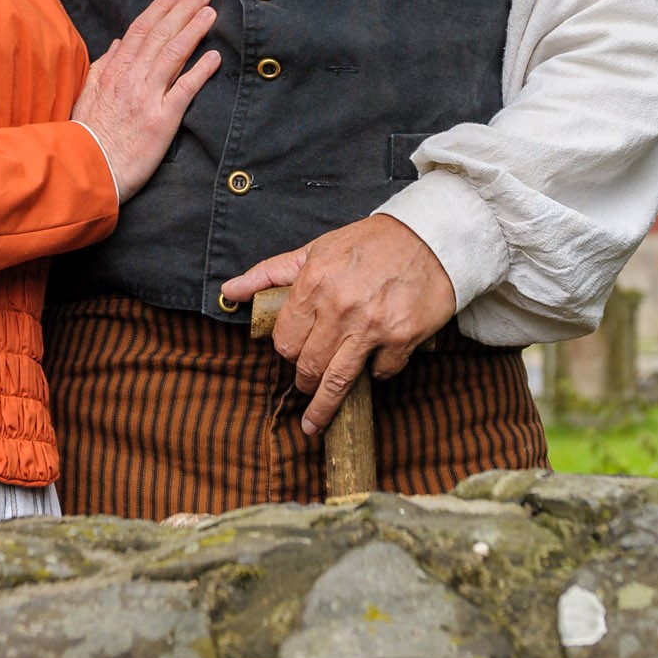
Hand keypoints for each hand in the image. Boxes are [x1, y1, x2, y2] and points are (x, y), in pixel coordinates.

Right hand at [71, 0, 220, 200]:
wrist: (87, 169)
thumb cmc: (87, 135)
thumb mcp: (86, 94)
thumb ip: (103, 66)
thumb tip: (118, 43)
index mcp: (113, 71)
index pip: (140, 30)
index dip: (160, 9)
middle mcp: (131, 79)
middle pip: (160, 36)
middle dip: (183, 11)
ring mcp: (147, 98)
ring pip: (173, 55)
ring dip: (194, 30)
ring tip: (210, 14)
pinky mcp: (162, 120)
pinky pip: (184, 90)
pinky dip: (200, 71)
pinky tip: (214, 57)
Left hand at [221, 214, 455, 435]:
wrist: (428, 237)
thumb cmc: (367, 243)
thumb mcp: (315, 250)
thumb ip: (270, 274)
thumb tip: (229, 290)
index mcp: (313, 283)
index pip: (285, 340)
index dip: (286, 350)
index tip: (293, 352)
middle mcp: (339, 307)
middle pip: (307, 365)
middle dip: (304, 379)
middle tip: (306, 382)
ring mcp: (372, 326)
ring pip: (337, 382)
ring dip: (324, 405)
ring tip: (314, 421)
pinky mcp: (401, 338)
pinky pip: (380, 373)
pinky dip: (374, 374)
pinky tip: (373, 364)